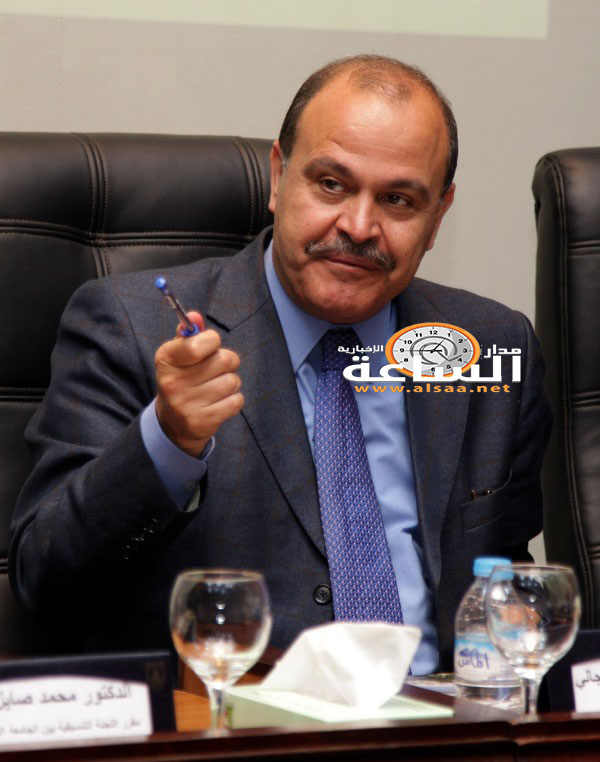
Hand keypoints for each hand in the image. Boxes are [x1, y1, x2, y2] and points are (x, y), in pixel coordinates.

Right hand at [154, 311, 242, 455]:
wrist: (173, 422)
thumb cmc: (181, 379)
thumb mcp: (178, 355)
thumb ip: (188, 333)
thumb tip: (195, 316)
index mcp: (166, 360)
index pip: (199, 344)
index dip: (213, 341)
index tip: (210, 345)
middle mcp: (173, 383)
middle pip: (225, 360)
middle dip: (227, 361)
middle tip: (218, 367)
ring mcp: (187, 405)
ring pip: (233, 381)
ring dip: (230, 381)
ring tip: (216, 386)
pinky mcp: (203, 421)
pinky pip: (236, 401)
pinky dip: (233, 399)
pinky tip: (219, 401)